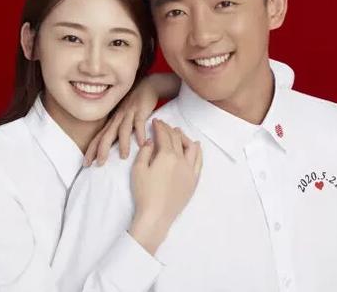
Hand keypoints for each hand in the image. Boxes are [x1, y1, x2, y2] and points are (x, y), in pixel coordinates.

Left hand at [84, 74, 174, 166]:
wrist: (146, 87)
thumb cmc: (134, 106)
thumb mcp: (123, 118)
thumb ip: (118, 131)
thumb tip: (112, 149)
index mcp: (112, 122)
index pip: (99, 138)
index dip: (91, 150)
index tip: (85, 164)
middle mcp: (118, 118)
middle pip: (107, 135)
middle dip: (101, 150)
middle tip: (99, 164)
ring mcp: (128, 113)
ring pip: (123, 130)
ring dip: (123, 143)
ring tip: (123, 156)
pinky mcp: (140, 110)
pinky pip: (139, 122)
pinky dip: (140, 132)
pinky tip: (141, 143)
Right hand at [129, 118, 202, 254]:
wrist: (156, 216)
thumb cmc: (144, 193)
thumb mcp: (138, 170)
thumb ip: (145, 152)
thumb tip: (151, 142)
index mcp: (166, 156)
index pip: (164, 136)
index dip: (159, 127)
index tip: (156, 121)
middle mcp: (181, 160)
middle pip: (177, 139)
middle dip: (170, 130)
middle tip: (164, 125)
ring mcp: (189, 170)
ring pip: (191, 148)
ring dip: (184, 137)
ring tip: (178, 132)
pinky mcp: (193, 180)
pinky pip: (199, 161)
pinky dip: (198, 151)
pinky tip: (196, 146)